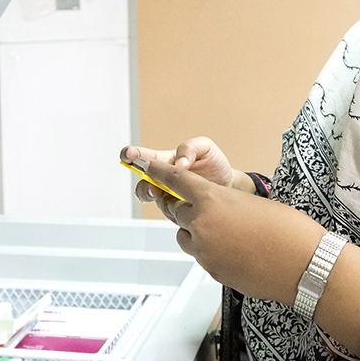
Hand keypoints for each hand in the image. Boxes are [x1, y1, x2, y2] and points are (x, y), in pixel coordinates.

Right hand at [122, 136, 247, 206]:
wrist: (230, 187)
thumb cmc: (215, 165)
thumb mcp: (205, 148)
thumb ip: (190, 148)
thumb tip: (179, 163)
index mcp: (166, 161)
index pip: (143, 157)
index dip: (131, 155)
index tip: (129, 155)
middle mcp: (162, 180)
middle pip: (142, 180)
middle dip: (140, 179)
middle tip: (148, 178)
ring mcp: (168, 196)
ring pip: (151, 197)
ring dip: (152, 193)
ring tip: (160, 191)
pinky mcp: (176, 212)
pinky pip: (168, 212)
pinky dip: (170, 208)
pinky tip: (179, 204)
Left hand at [144, 157, 359, 349]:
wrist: (304, 265)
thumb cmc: (288, 229)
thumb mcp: (253, 204)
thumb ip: (225, 204)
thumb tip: (214, 212)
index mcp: (212, 198)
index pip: (175, 180)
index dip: (158, 171)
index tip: (144, 165)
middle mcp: (201, 223)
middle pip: (176, 211)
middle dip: (185, 209)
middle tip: (202, 209)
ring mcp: (204, 250)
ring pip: (184, 236)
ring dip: (196, 232)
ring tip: (228, 233)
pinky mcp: (211, 271)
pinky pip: (201, 256)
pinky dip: (211, 251)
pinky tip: (237, 251)